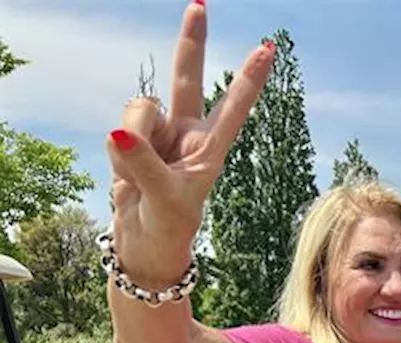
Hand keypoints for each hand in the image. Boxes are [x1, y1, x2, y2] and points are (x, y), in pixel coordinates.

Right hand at [106, 4, 274, 286]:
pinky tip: (127, 176)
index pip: (233, 106)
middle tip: (201, 5)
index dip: (248, 78)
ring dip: (135, 137)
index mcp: (211, 148)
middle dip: (191, 41)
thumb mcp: (165, 199)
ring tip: (142, 176)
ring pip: (140, 108)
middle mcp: (187, 133)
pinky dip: (117, 154)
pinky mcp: (130, 138)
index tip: (267, 49)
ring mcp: (157, 133)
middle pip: (187, 77)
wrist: (143, 245)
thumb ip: (145, 165)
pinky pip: (118, 130)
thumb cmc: (168, 228)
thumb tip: (120, 132)